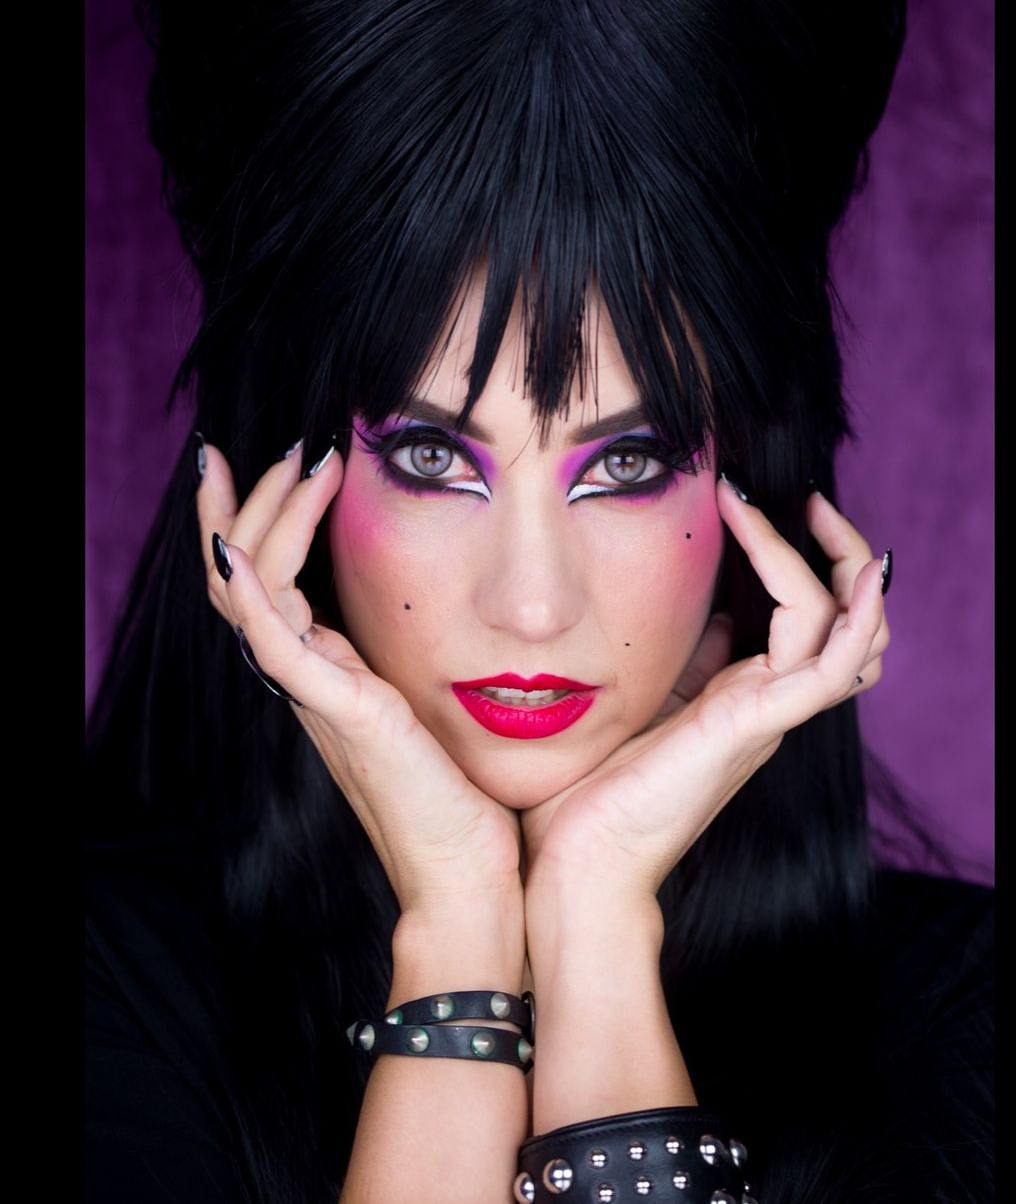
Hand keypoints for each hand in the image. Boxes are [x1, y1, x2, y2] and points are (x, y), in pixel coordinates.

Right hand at [195, 439, 523, 917]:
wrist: (472, 875)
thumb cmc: (465, 794)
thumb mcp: (430, 701)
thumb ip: (414, 657)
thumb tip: (449, 602)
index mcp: (328, 671)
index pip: (268, 579)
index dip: (259, 517)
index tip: (280, 454)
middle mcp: (309, 678)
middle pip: (240, 576)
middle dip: (244, 502)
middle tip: (271, 442)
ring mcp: (317, 695)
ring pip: (251, 592)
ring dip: (266, 518)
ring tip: (304, 460)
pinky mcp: (343, 714)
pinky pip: (273, 645)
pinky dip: (250, 592)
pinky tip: (240, 547)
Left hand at [520, 481, 889, 903]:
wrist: (578, 862)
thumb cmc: (597, 790)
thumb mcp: (649, 701)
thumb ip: (687, 662)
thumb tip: (708, 614)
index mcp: (746, 696)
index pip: (810, 622)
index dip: (801, 561)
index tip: (752, 503)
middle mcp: (770, 703)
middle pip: (850, 624)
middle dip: (843, 556)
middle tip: (812, 501)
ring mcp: (770, 714)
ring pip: (849, 632)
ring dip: (839, 564)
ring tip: (808, 510)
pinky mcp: (756, 724)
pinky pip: (827, 662)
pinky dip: (849, 612)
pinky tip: (844, 563)